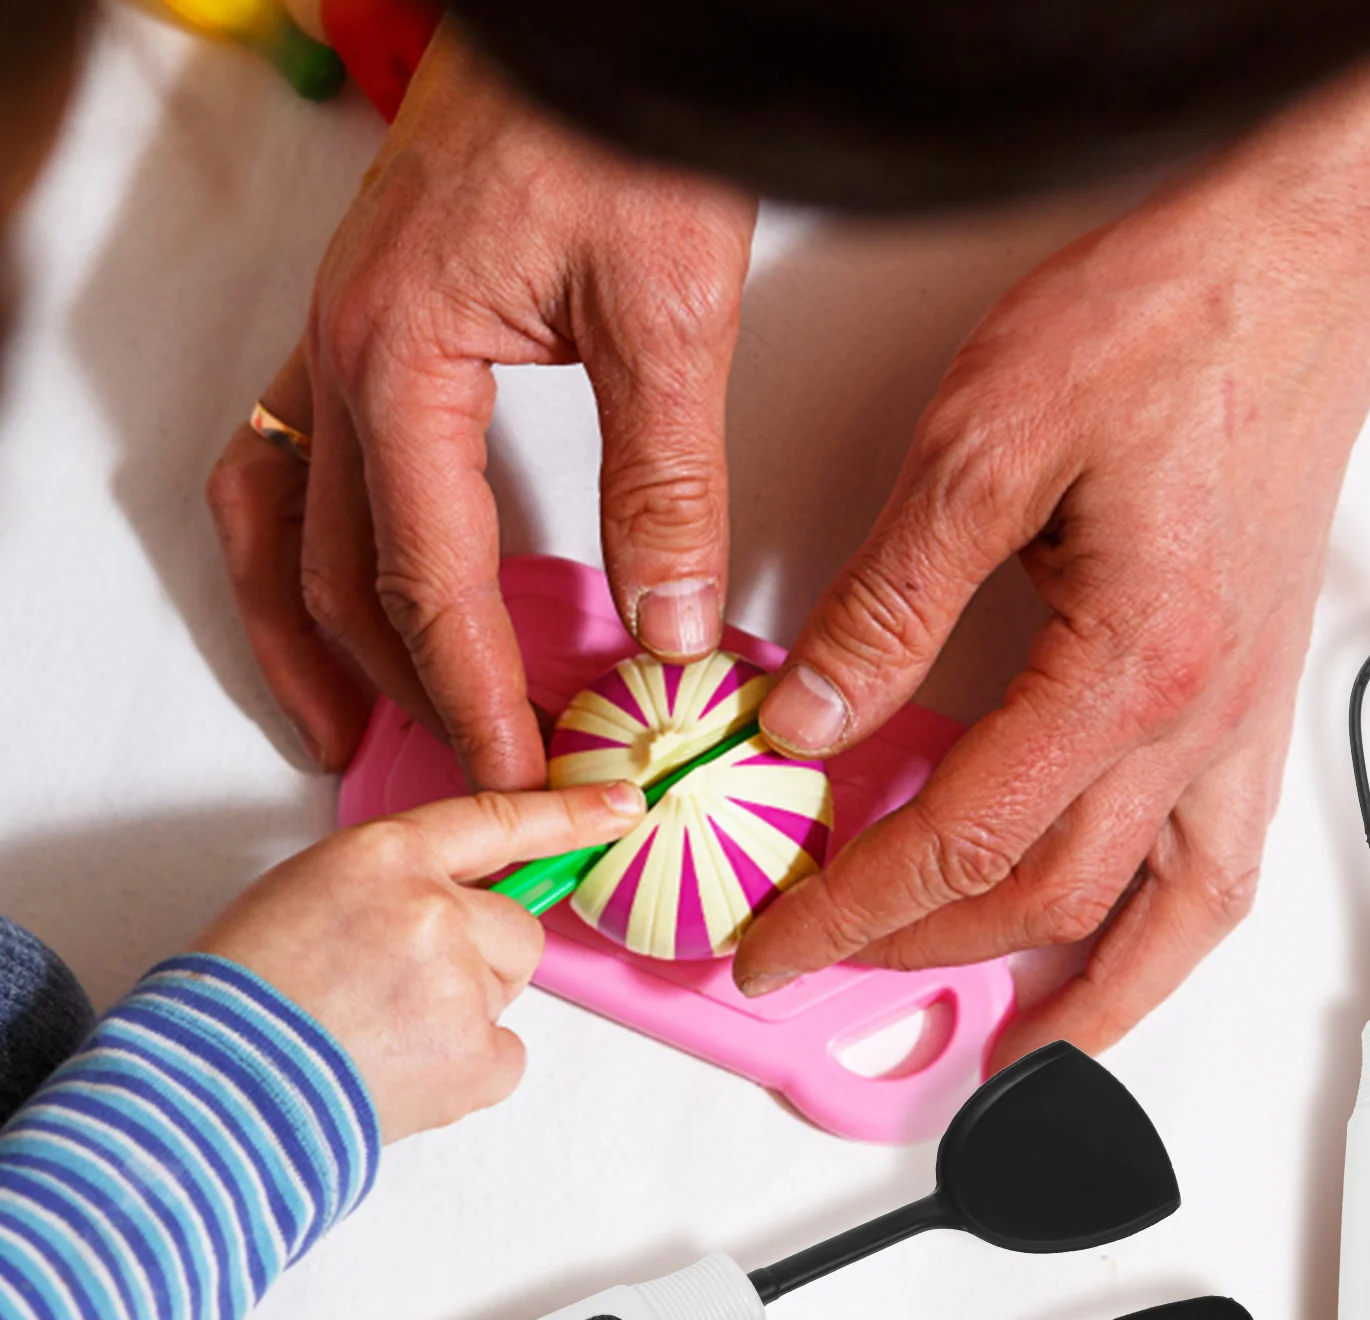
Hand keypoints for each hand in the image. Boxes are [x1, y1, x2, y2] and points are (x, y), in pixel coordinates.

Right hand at [191, 782, 643, 1140]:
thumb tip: (451, 908)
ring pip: (506, 991)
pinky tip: (403, 1072)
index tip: (624, 804)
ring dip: (464, 1013)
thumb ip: (393, 885)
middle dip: (480, 959)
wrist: (209, 1090)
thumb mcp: (309, 893)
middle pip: (515, 927)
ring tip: (381, 1036)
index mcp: (385, 855)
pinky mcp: (475, 1052)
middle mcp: (434, 907)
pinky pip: (505, 1055)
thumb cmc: (241, 996)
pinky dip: (467, 1070)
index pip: (497, 819)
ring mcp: (460, 981)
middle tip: (398, 994)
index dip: (567, 814)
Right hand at [206, 22, 755, 784]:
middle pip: (336, 570)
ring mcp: (338, 332)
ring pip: (278, 519)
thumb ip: (665, 480)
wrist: (600, 19)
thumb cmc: (619, 122)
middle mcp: (343, 352)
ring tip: (346, 717)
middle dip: (396, 685)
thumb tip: (669, 619)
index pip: (425, 580)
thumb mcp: (667, 314)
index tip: (516, 773)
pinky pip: (288, 455)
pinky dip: (303, 543)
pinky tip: (346, 584)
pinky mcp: (366, 318)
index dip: (471, 693)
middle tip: (457, 771)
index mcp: (401, 358)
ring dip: (305, 629)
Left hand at [734, 154, 1369, 1055]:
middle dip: (923, 950)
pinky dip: (1170, 931)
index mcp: (1124, 667)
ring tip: (1013, 1051)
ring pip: (1167, 914)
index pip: (961, 841)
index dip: (855, 910)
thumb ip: (889, 606)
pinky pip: (1224, 858)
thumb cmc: (1167, 322)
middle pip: (1048, 894)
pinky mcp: (1252, 688)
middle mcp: (1200, 714)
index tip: (780, 945)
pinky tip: (1125, 941)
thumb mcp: (982, 446)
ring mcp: (1241, 713)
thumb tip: (813, 719)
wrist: (1295, 254)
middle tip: (827, 967)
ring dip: (1083, 997)